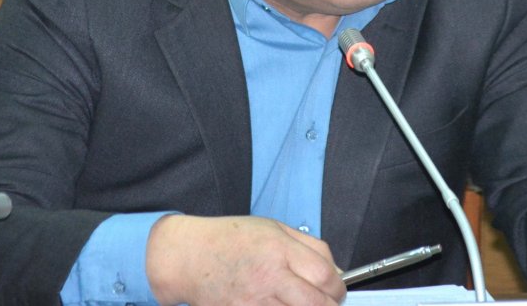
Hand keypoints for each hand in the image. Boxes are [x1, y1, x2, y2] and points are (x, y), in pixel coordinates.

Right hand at [145, 215, 345, 305]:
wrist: (188, 255)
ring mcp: (253, 302)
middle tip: (325, 303)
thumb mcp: (274, 228)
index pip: (324, 275)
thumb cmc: (230, 239)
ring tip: (301, 303)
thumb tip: (337, 271)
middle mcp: (268, 276)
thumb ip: (310, 247)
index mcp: (278, 249)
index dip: (338, 286)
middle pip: (316, 304)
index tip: (336, 289)